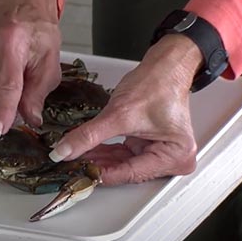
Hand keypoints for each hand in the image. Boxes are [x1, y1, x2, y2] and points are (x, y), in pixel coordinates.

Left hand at [49, 34, 203, 184]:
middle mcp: (173, 159)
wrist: (164, 67)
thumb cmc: (157, 84)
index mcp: (176, 156)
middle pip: (127, 171)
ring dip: (99, 159)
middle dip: (98, 165)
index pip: (130, 174)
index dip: (100, 172)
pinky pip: (124, 155)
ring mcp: (162, 154)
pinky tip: (87, 150)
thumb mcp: (118, 114)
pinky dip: (106, 152)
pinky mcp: (150, 147)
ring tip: (75, 156)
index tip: (77, 171)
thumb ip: (89, 135)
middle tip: (72, 164)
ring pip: (123, 164)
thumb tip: (65, 151)